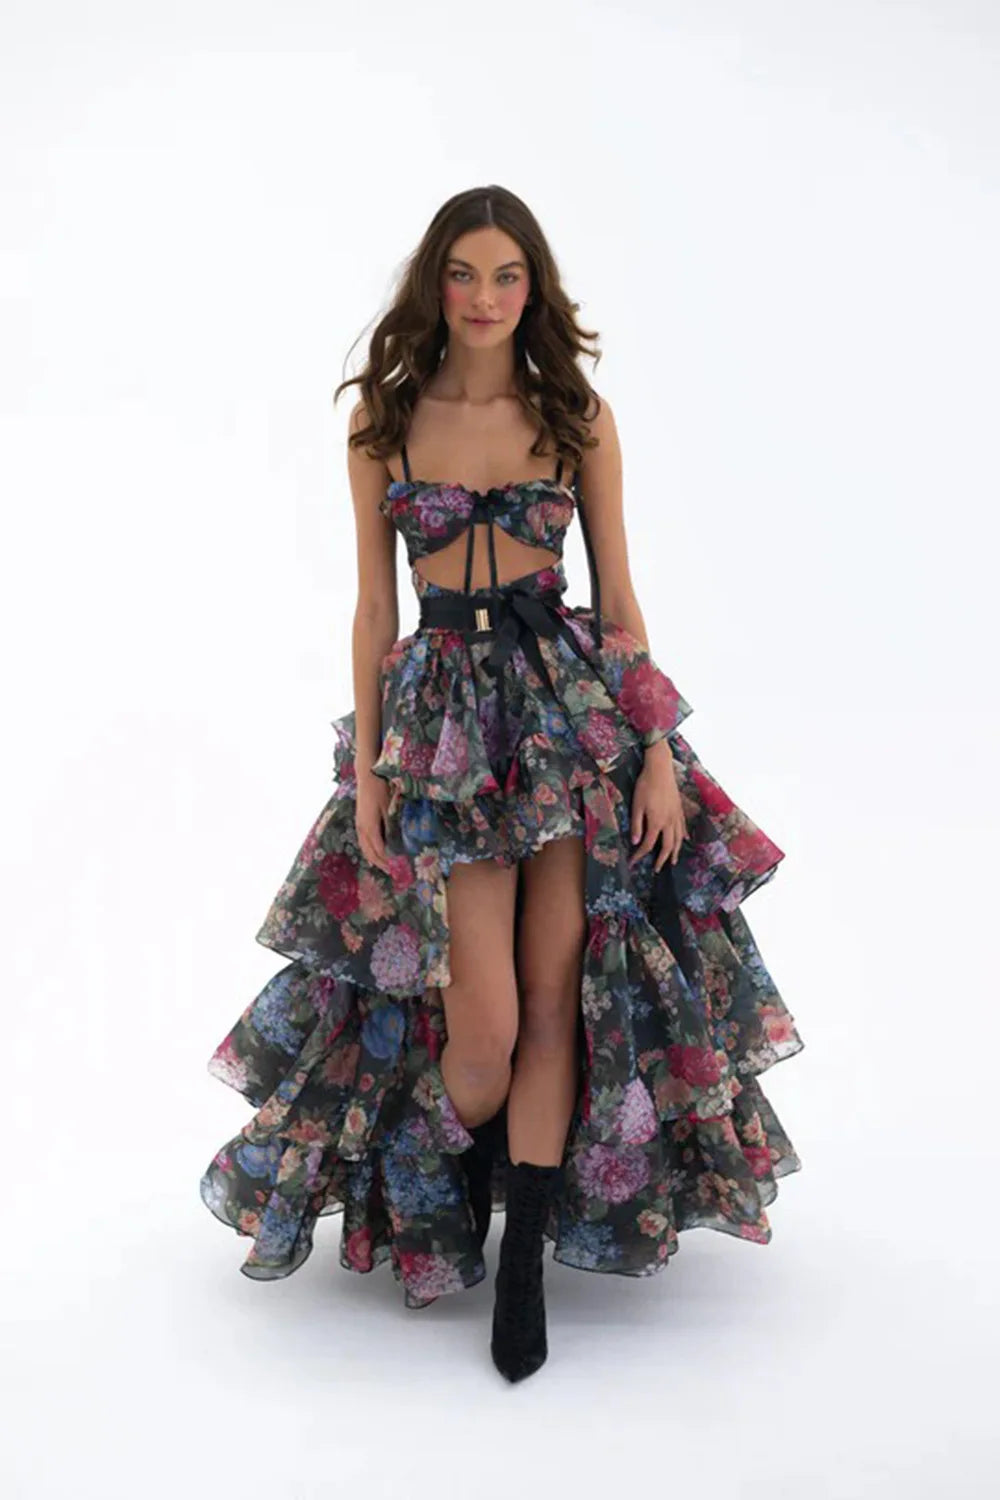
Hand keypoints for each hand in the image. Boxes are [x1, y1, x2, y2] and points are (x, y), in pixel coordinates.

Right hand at [355, 770, 392, 874]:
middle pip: (370, 852)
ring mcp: (359, 825)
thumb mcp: (389, 807)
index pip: (379, 849)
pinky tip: (375, 852)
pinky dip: (369, 850)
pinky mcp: (359, 821)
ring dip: (374, 859)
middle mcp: (362, 829)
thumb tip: (397, 842)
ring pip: (364, 848)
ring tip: (384, 866)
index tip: (397, 867)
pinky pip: (362, 842)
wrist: (366, 775)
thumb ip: (391, 825)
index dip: (388, 860)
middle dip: (380, 863)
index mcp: (370, 827)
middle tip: (392, 871)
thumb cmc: (380, 789)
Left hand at [628, 744, 686, 871]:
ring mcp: (677, 816)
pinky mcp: (680, 809)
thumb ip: (636, 824)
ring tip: (673, 861)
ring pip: (678, 839)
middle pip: (667, 846)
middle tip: (657, 869)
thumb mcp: (636, 805)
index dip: (640, 855)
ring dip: (675, 852)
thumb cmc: (645, 786)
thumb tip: (635, 842)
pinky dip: (684, 837)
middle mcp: (669, 822)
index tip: (633, 861)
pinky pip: (683, 827)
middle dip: (662, 859)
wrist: (660, 769)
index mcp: (656, 822)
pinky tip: (685, 840)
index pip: (648, 844)